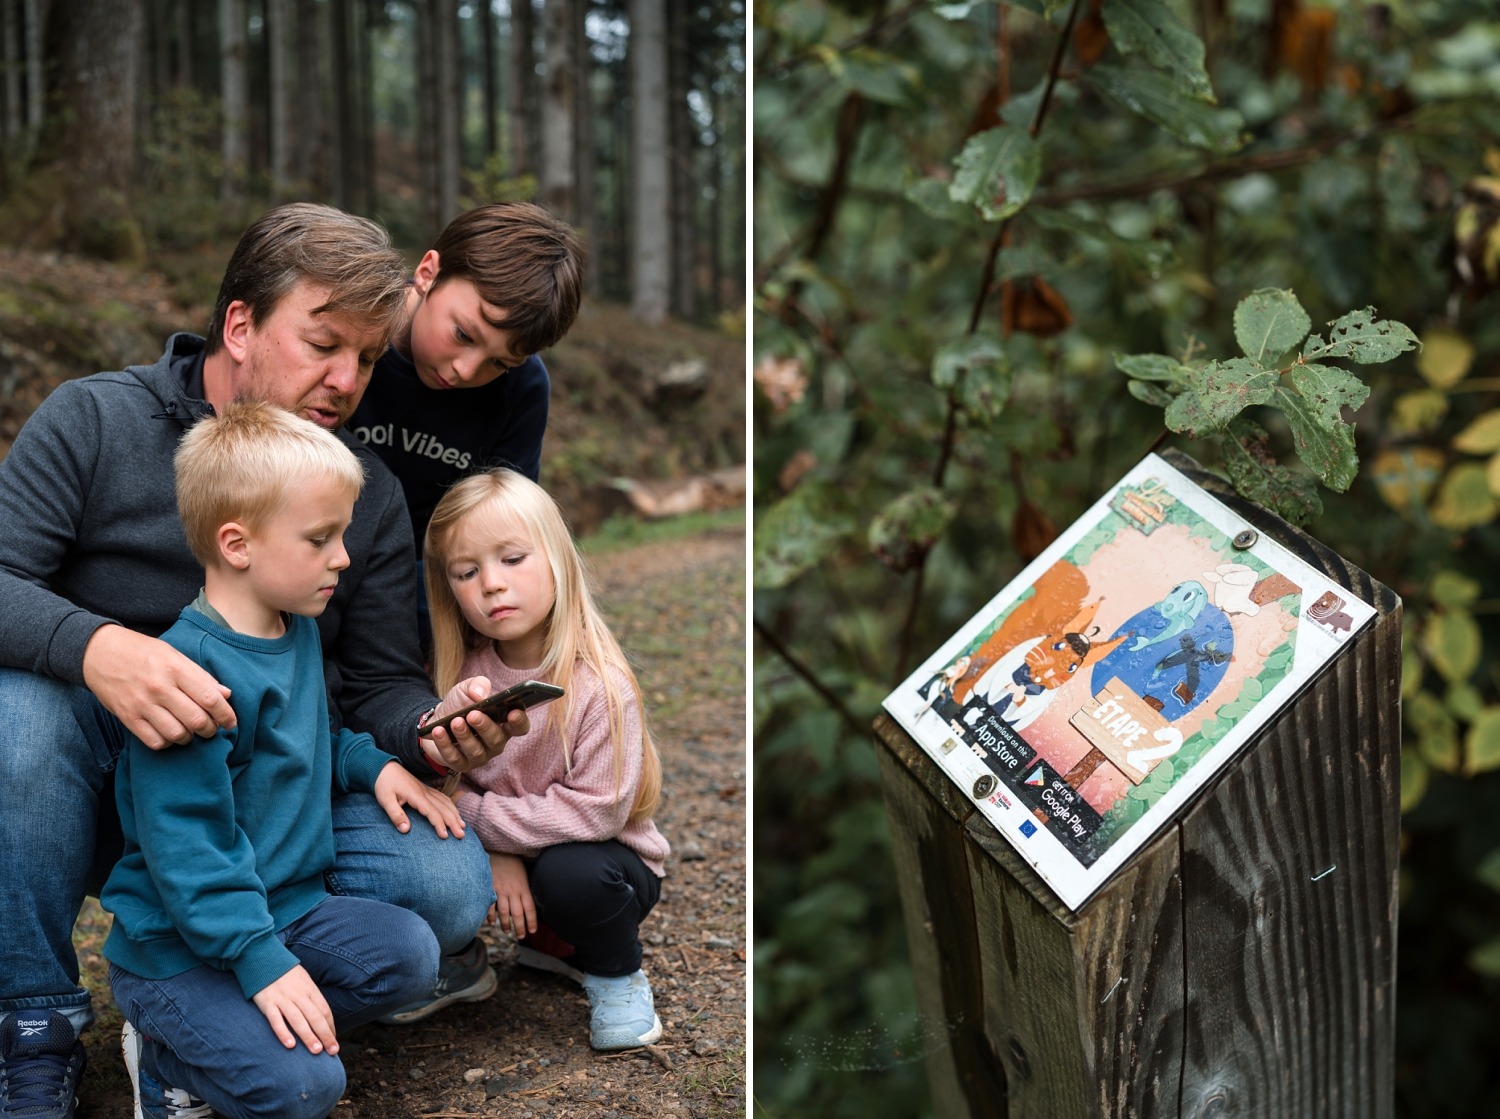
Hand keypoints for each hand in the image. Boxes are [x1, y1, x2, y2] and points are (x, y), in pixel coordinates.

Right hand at [82, 625, 235, 748]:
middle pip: (196, 720)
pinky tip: (170, 734)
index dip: (226, 715)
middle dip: (210, 729)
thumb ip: (201, 676)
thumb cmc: (142, 652)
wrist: (99, 652)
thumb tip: (226, 694)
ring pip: (177, 734)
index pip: (210, 698)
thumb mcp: (174, 655)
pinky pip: (154, 741)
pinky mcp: (127, 717)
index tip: (231, 722)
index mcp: (176, 669)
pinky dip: (168, 743)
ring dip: (189, 738)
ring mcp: (142, 704)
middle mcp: (160, 688)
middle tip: (211, 728)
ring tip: (190, 731)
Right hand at [251, 965, 338, 1054]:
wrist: (263, 958)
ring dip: (308, 1036)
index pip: (324, 1010)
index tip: (333, 1042)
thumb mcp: (303, 981)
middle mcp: (298, 995)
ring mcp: (283, 999)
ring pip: (298, 1019)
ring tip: (316, 1051)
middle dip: (325, 1035)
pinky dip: (283, 1032)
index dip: (330, 1027)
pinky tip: (290, 1045)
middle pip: (315, 1017)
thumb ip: (311, 997)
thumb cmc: (286, 974)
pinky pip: (276, 1019)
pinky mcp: (267, 1003)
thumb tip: (322, 1017)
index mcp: (310, 989)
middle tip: (332, 1051)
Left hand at [373, 761, 465, 838]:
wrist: (384, 768)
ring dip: (455, 814)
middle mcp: (425, 792)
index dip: (439, 824)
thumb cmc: (384, 784)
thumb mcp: (385, 800)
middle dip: (453, 822)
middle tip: (461, 835)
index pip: (432, 811)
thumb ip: (395, 815)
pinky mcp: (426, 789)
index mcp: (416, 795)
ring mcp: (427, 790)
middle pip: (443, 808)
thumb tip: (405, 830)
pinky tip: (455, 813)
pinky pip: (443, 797)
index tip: (445, 836)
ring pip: (446, 802)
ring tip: (463, 826)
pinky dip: (451, 806)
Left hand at [419, 677, 529, 774]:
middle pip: (496, 740)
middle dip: (485, 727)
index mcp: (503, 724)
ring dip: (464, 736)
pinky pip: (455, 759)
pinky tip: (438, 731)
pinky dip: (446, 745)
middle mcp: (495, 743)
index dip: (520, 722)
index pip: (520, 727)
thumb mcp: (467, 688)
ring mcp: (479, 756)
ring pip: (476, 751)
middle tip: (472, 714)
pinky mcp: (460, 764)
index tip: (513, 712)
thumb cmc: (459, 704)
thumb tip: (480, 695)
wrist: (436, 719)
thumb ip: (478, 685)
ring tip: (455, 722)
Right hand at [487, 852, 535, 937]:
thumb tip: (527, 903)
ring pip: (504, 912)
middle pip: (518, 914)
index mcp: (523, 887)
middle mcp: (513, 891)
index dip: (531, 921)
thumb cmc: (513, 862)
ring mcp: (501, 890)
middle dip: (520, 927)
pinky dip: (491, 916)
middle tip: (521, 936)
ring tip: (507, 931)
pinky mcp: (489, 888)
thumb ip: (524, 889)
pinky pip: (490, 906)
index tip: (532, 931)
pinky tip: (492, 923)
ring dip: (506, 924)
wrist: (499, 850)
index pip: (530, 908)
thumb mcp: (523, 874)